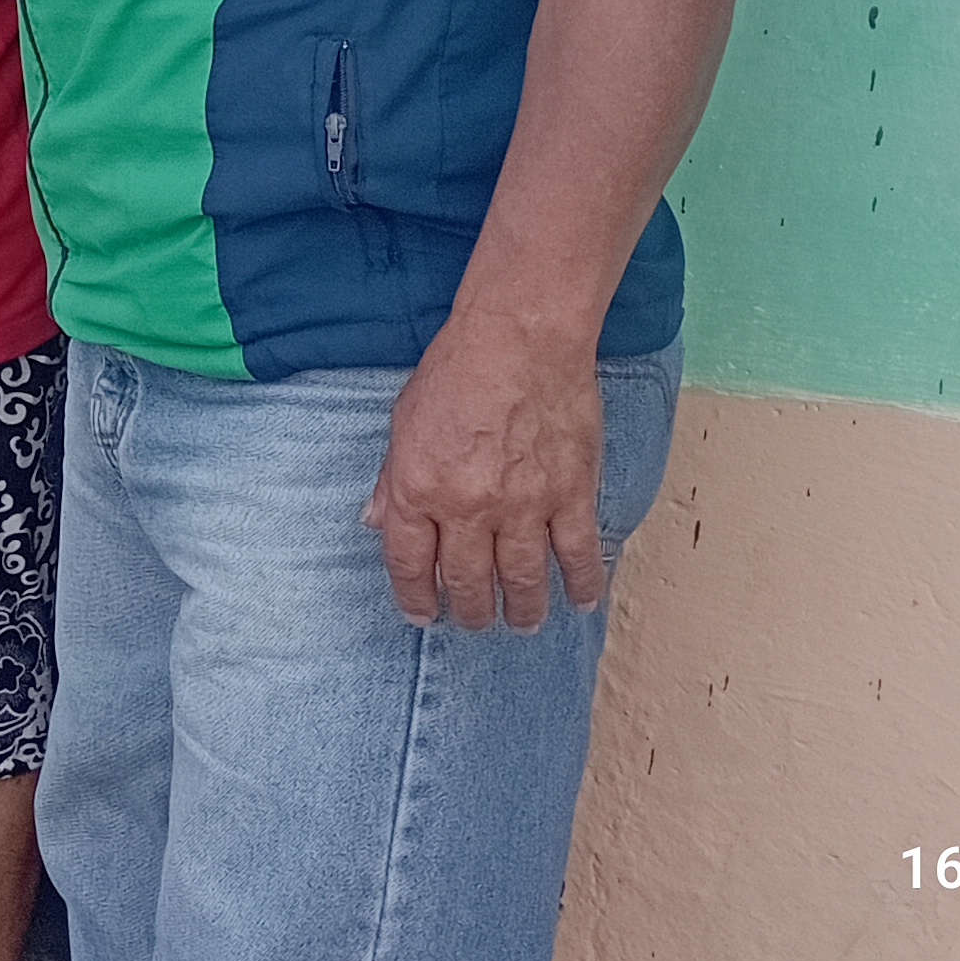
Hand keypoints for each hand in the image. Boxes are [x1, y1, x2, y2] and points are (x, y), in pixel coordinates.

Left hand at [363, 312, 608, 628]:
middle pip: (467, 581)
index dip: (415, 598)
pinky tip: (581, 600)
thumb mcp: (403, 421)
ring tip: (521, 622)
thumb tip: (376, 522)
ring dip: (522, 610)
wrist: (520, 338)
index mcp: (418, 489)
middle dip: (470, 612)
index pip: (410, 564)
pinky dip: (582, 583)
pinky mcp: (571, 494)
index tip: (422, 616)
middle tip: (474, 621)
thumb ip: (392, 481)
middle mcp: (468, 507)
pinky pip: (578, 553)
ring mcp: (523, 505)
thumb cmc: (457, 370)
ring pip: (523, 580)